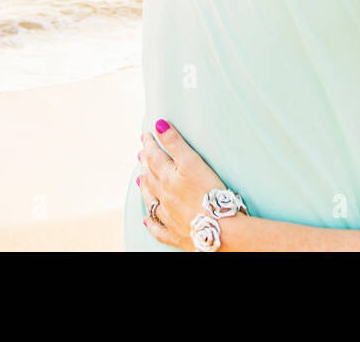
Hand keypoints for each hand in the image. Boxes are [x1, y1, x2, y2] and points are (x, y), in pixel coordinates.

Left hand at [135, 120, 224, 250]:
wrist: (219, 228)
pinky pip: (159, 229)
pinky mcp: (177, 234)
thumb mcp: (192, 162)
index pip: (153, 157)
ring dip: (144, 188)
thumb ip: (175, 143)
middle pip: (150, 177)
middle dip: (145, 163)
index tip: (145, 135)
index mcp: (168, 178)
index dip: (149, 144)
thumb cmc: (208, 193)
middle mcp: (164, 197)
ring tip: (139, 179)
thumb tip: (159, 125)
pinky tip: (146, 219)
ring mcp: (169, 217)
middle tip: (141, 154)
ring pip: (151, 200)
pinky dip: (151, 223)